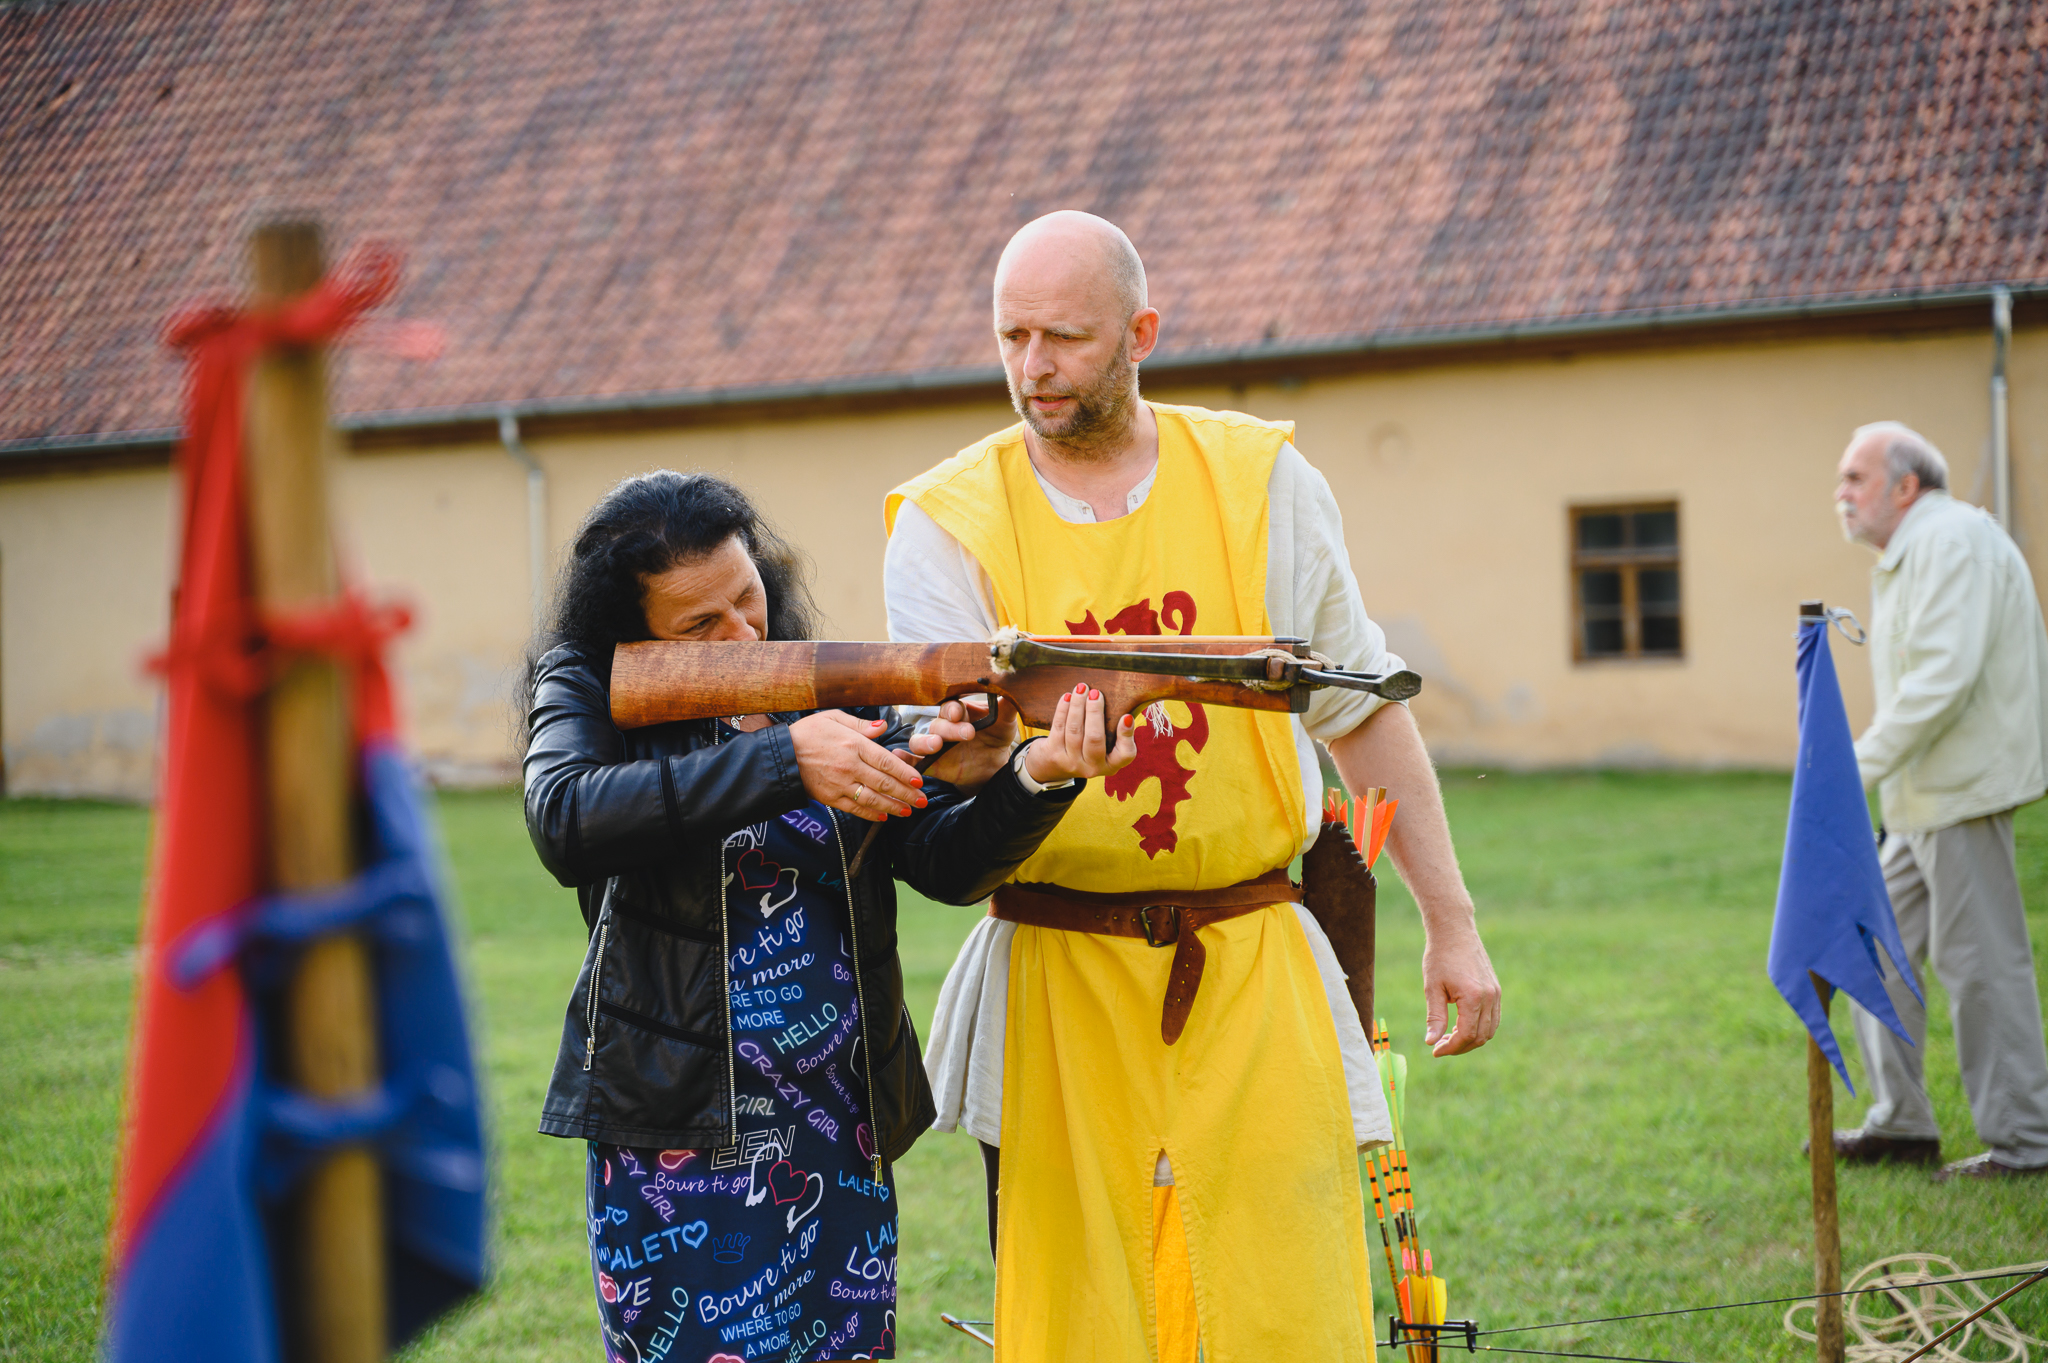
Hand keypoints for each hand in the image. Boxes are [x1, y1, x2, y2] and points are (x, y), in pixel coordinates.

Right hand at [789, 711, 927, 821]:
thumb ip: (861, 725)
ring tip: (908, 811)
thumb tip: (883, 726)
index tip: (919, 780)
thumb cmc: (807, 733)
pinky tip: (883, 817)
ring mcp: (840, 784)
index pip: (886, 761)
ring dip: (893, 807)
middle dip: (906, 793)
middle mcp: (849, 766)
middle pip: (884, 783)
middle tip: (922, 800)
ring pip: (873, 799)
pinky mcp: (831, 798)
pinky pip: (855, 808)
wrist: (780, 756)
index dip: (905, 773)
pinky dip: (871, 814)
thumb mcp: (833, 718)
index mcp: (853, 745)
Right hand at [912, 697, 1019, 792]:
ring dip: (926, 741)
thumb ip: (1007, 706)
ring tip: (937, 745)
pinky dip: (905, 759)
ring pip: (921, 740)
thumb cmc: (996, 737)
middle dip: (950, 728)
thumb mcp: (1004, 722)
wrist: (993, 766)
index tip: (959, 712)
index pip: (950, 705)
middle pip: (938, 723)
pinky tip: (900, 757)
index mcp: (959, 711)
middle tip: (968, 733)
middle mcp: (943, 725)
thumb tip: (1016, 687)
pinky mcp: (931, 763)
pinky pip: (914, 760)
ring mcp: (935, 744)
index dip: (952, 708)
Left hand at [1022, 685, 1138, 783]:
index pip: (1126, 754)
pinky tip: (1067, 697)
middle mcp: (1093, 768)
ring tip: (1081, 689)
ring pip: (1074, 731)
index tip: (1126, 716)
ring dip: (1077, 706)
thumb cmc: (1088, 747)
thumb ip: (1115, 729)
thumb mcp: (1106, 745)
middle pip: (1094, 738)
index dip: (1126, 735)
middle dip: (1094, 712)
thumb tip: (1125, 707)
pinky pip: (1059, 728)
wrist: (1056, 765)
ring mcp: (1072, 763)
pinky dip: (1063, 710)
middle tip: (1096, 693)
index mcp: (1112, 765)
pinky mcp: (1054, 755)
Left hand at [1421, 928, 1500, 1055]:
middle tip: (1440, 1046)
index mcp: (1474, 997)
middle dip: (1460, 1047)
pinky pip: (1494, 1018)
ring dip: (1471, 1039)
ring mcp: (1496, 993)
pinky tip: (1460, 1025)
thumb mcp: (1432, 988)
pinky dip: (1480, 1028)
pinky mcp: (1496, 990)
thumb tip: (1431, 1042)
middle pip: (1481, 1037)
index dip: (1451, 1048)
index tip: (1435, 1051)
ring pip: (1490, 1030)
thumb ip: (1434, 1017)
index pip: (1467, 1035)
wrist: (1454, 932)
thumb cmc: (1439, 957)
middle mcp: (1490, 997)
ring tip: (1449, 1037)